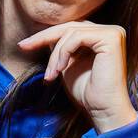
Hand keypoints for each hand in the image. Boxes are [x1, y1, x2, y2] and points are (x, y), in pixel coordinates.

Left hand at [18, 22, 137, 133]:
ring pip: (71, 32)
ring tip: (51, 75)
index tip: (24, 44)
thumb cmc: (87, 93)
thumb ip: (60, 49)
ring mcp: (113, 33)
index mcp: (102, 36)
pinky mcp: (111, 38)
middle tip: (23, 46)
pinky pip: (77, 37)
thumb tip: (44, 34)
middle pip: (69, 26)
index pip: (71, 28)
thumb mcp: (67, 65)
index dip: (46, 35)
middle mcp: (111, 31)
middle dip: (43, 37)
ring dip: (55, 54)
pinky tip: (60, 70)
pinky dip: (64, 52)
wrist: (103, 110)